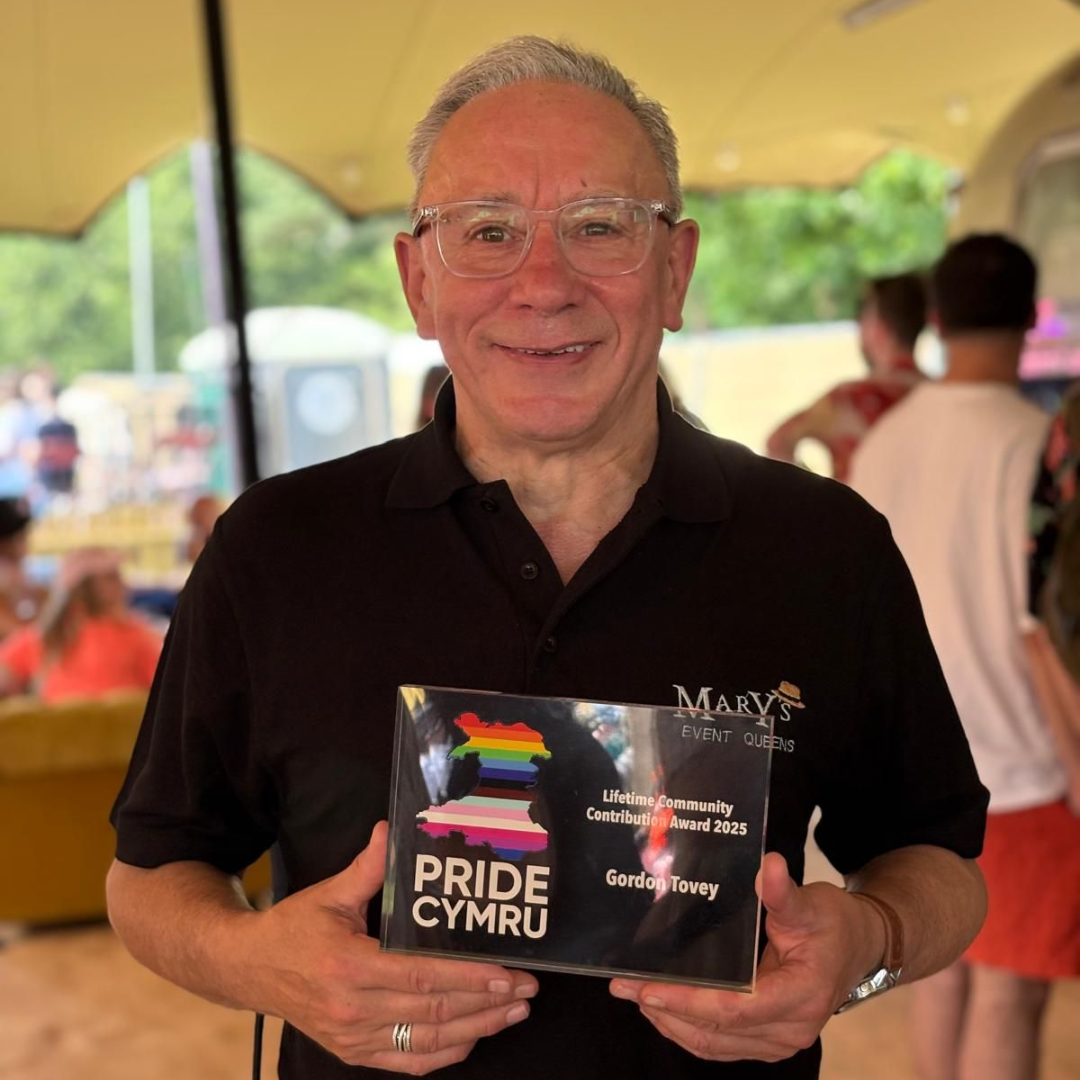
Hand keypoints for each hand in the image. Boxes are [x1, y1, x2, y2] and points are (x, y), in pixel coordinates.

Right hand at [242, 822, 536, 1072]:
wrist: (247, 969)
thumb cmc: (293, 928)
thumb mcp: (329, 893)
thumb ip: (368, 867)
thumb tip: (391, 830)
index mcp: (350, 966)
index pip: (423, 978)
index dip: (469, 978)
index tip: (507, 973)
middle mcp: (354, 1009)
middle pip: (434, 1013)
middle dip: (488, 1003)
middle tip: (526, 990)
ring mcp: (354, 1037)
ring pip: (428, 1042)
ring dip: (478, 1029)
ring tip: (514, 1013)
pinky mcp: (354, 1052)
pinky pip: (409, 1063)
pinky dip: (446, 1054)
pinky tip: (475, 1037)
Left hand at [607, 853, 882, 1061]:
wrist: (858, 948)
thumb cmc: (834, 924)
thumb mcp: (811, 904)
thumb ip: (783, 893)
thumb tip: (768, 866)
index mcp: (800, 997)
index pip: (735, 1009)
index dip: (689, 1001)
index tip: (648, 988)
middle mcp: (789, 1029)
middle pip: (716, 1031)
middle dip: (666, 1011)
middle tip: (623, 987)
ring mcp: (776, 1040)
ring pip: (713, 1044)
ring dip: (670, 1023)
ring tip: (633, 996)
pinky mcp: (765, 1038)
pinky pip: (719, 1043)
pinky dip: (687, 1029)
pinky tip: (661, 1009)